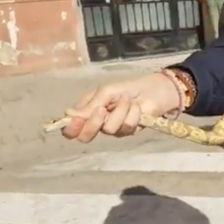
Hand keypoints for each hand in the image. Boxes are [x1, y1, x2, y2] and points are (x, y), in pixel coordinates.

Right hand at [62, 72, 180, 142]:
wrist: (153, 90)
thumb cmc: (128, 87)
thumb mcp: (106, 91)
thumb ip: (90, 105)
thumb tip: (70, 115)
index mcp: (87, 110)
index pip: (71, 128)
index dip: (70, 128)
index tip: (76, 121)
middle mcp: (97, 122)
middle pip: (85, 136)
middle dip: (93, 123)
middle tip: (102, 110)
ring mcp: (113, 128)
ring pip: (108, 130)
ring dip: (119, 112)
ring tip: (127, 100)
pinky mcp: (128, 131)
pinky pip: (126, 127)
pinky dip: (132, 114)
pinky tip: (136, 106)